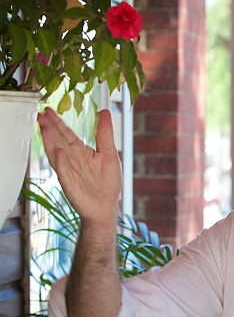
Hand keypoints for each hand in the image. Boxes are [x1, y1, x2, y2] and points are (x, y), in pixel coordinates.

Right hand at [37, 107, 121, 224]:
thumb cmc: (108, 182)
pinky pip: (65, 174)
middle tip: (39, 114)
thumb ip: (105, 133)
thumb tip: (104, 111)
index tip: (48, 110)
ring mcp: (70, 172)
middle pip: (59, 141)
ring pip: (58, 155)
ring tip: (45, 129)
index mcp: (81, 152)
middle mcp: (73, 160)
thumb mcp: (110, 153)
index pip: (67, 134)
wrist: (107, 207)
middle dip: (50, 128)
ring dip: (51, 142)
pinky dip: (62, 164)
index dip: (58, 122)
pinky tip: (59, 153)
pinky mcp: (72, 186)